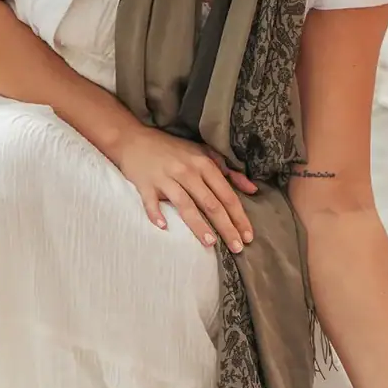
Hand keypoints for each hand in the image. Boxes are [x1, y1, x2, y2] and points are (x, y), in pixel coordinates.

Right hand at [111, 125, 257, 250]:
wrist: (134, 139)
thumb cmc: (173, 149)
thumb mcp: (204, 153)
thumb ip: (229, 171)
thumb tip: (252, 189)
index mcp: (204, 164)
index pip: (226, 195)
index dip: (239, 216)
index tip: (248, 236)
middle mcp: (187, 172)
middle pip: (211, 203)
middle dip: (226, 227)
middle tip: (237, 248)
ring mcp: (166, 178)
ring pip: (186, 205)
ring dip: (199, 225)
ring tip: (211, 243)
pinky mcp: (145, 184)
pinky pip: (151, 202)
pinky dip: (156, 214)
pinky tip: (164, 227)